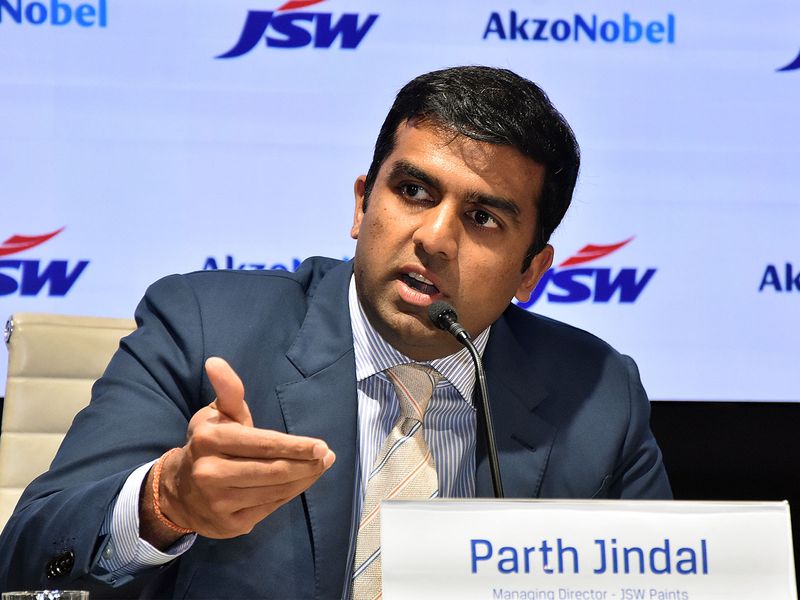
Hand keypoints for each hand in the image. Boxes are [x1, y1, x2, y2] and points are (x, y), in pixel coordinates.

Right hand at [141, 356, 334, 544]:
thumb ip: (228, 391)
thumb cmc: (208, 444)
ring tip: (319, 467)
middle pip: (274, 470)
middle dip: (306, 464)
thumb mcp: (217, 414)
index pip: (262, 443)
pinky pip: (270, 508)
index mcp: (210, 439)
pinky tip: (299, 483)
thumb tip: (215, 362)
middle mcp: (211, 472)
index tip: (321, 446)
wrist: (177, 492)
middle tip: (327, 457)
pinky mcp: (229, 525)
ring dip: (304, 479)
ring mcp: (219, 502)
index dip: (295, 446)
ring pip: (275, 491)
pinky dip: (289, 494)